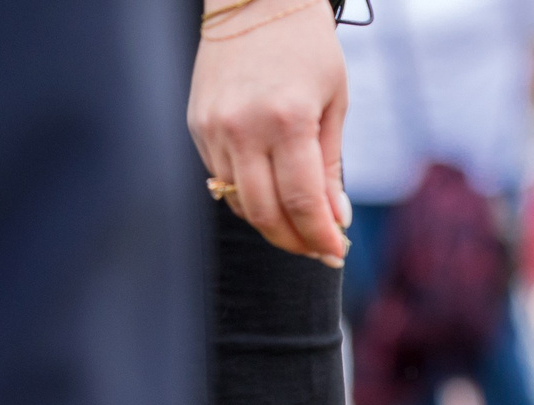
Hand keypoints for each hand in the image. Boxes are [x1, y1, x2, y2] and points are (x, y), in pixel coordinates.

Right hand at [190, 0, 350, 264]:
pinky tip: (270, 191)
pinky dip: (247, 194)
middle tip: (317, 249)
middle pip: (264, 213)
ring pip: (239, 201)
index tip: (336, 252)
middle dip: (294, 241)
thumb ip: (330, 167)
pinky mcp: (196, 125)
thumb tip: (334, 220)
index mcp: (287, 120)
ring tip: (298, 224)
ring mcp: (214, 128)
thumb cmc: (306, 49)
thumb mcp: (333, 104)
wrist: (256, 1)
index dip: (320, 236)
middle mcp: (243, 128)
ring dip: (271, 223)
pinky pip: (221, 179)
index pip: (301, 202)